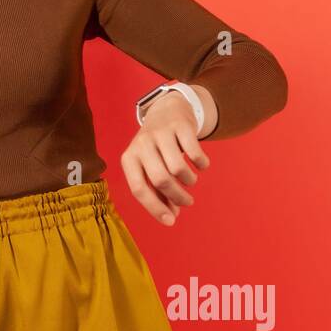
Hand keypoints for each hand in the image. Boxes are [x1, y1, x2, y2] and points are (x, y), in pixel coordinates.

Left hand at [120, 91, 210, 226]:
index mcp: (129, 158)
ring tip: (190, 181)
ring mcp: (160, 133)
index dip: (155, 208)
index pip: (139, 189)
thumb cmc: (156, 148)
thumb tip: (172, 216)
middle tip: (187, 202)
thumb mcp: (149, 166)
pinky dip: (201, 164)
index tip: (171, 221)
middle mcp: (141, 144)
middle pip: (161, 180)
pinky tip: (201, 165)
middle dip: (177, 197)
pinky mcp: (180, 126)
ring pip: (178, 168)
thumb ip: (157, 191)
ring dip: (189, 181)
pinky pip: (194, 153)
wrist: (166, 109)